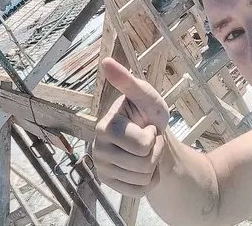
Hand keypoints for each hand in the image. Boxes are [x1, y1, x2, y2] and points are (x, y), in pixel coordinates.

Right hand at [92, 58, 169, 196]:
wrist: (153, 140)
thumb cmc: (148, 115)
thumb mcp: (146, 97)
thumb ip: (128, 81)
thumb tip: (105, 61)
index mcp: (104, 127)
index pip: (141, 145)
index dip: (152, 137)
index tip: (146, 126)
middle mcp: (97, 148)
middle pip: (143, 164)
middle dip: (154, 152)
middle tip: (148, 140)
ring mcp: (101, 168)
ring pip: (142, 178)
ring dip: (152, 166)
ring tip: (145, 152)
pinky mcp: (108, 183)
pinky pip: (139, 191)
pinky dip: (148, 181)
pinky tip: (142, 167)